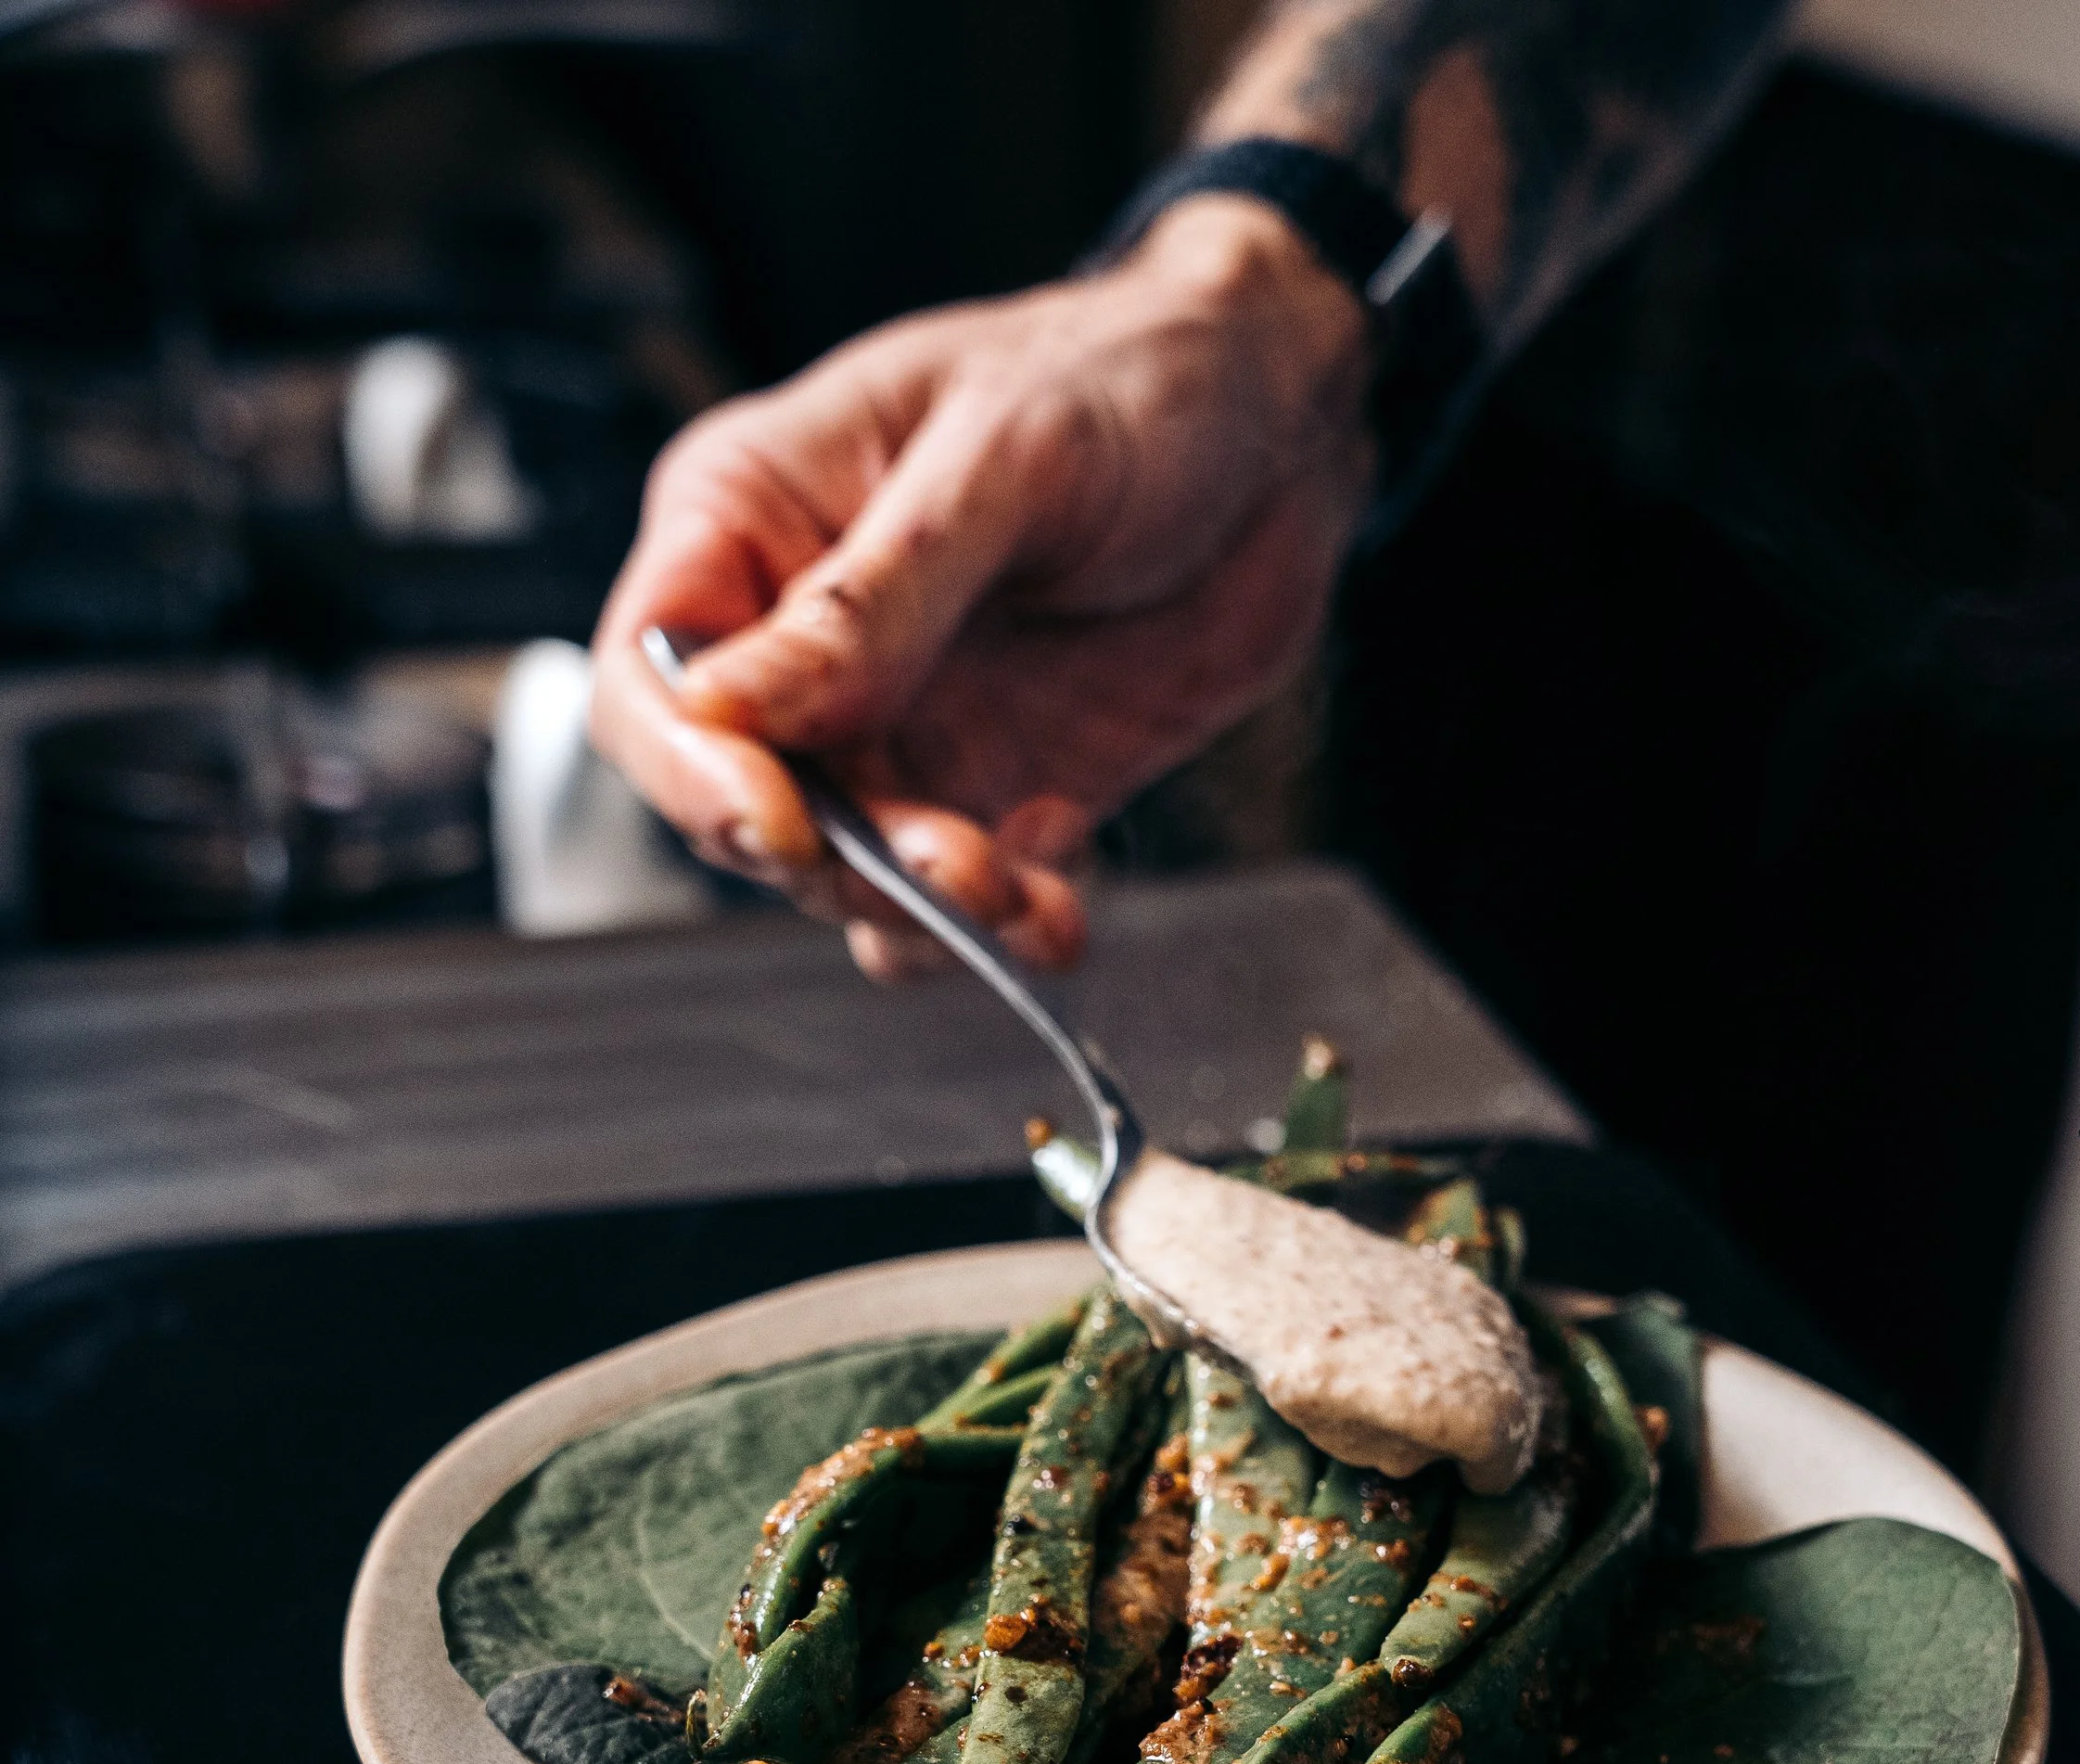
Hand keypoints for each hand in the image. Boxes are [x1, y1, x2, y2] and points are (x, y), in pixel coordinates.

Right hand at [589, 199, 1370, 979]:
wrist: (1283, 425)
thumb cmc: (1129, 375)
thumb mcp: (1002, 455)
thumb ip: (872, 594)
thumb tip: (734, 706)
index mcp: (752, 520)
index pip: (652, 678)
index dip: (692, 771)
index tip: (779, 823)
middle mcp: (805, 642)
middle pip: (743, 806)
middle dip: (833, 861)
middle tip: (947, 862)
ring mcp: (899, 727)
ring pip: (851, 874)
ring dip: (926, 910)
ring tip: (1020, 895)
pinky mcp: (996, 788)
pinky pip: (962, 898)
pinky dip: (1004, 926)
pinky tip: (1060, 910)